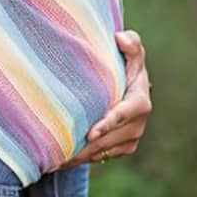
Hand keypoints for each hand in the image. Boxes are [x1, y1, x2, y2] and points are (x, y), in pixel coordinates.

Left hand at [63, 30, 151, 165]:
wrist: (124, 85)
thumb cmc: (123, 63)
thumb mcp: (129, 51)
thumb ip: (130, 42)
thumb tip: (121, 38)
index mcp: (141, 102)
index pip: (124, 115)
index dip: (107, 124)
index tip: (90, 132)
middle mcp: (138, 124)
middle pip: (109, 139)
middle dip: (87, 146)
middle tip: (61, 149)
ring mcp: (130, 139)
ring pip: (102, 151)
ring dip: (80, 155)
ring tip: (55, 158)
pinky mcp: (122, 149)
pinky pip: (99, 156)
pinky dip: (81, 158)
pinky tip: (60, 157)